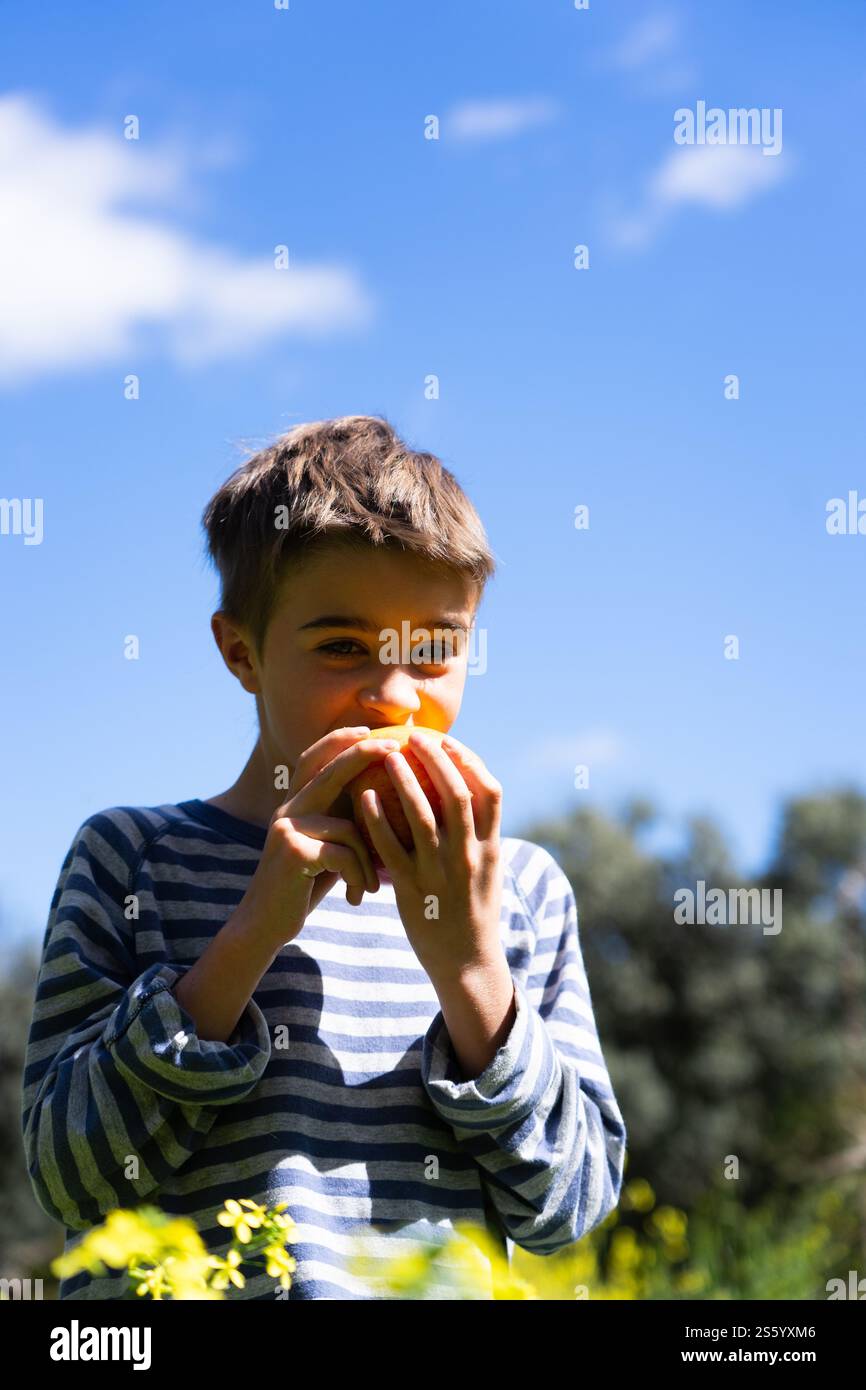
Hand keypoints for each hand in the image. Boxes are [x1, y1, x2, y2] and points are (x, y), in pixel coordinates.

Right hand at [241, 726, 402, 945]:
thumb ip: (342, 824)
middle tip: (395, 747)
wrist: (266, 926)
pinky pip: (345, 853)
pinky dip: (360, 876)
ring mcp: (287, 828)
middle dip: (363, 754)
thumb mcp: (325, 850)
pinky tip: (357, 897)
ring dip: (369, 861)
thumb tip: (385, 802)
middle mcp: (287, 810)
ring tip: (371, 887)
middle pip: (329, 771)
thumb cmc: (304, 889)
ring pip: (349, 826)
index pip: (313, 760)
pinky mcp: (293, 851)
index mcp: (295, 806)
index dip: (338, 740)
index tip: (368, 730)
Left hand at [357, 731, 504, 985]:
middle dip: (436, 760)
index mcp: (491, 847)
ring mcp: (441, 873)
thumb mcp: (487, 868)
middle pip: (456, 795)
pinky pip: (391, 848)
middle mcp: (470, 856)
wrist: (466, 961)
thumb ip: (478, 833)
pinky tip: (364, 797)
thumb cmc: (472, 908)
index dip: (469, 761)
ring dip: (404, 781)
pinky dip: (377, 819)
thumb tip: (462, 791)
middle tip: (415, 737)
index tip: (448, 740)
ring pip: (422, 817)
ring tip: (387, 756)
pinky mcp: (414, 890)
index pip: (489, 792)